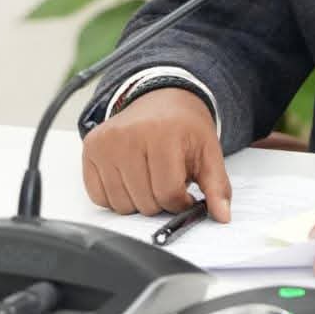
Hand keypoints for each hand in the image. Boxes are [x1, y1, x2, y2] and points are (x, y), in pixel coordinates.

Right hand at [80, 88, 231, 221]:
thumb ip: (217, 185)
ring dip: (139, 201)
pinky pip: (100, 197)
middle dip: (161, 200)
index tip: (185, 193)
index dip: (181, 201)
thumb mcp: (208, 150)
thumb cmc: (184, 126)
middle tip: (168, 179)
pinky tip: (131, 177)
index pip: (168, 193)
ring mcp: (107, 142)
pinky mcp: (91, 148)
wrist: (161, 97)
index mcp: (164, 132)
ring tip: (150, 176)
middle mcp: (130, 135)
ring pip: (121, 205)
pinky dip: (117, 196)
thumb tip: (223, 216)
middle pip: (145, 202)